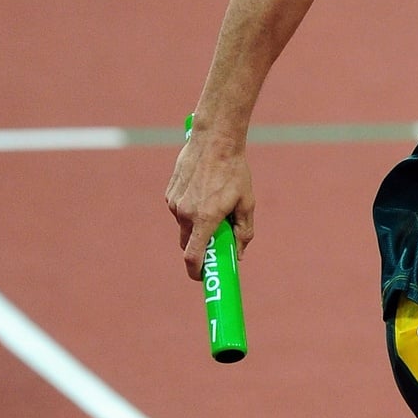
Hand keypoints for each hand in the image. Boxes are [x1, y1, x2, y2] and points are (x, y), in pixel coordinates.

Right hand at [165, 129, 254, 280]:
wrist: (214, 140)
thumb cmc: (235, 172)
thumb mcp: (247, 204)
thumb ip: (244, 233)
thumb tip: (238, 254)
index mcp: (205, 218)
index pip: (192, 256)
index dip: (196, 271)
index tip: (202, 277)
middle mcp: (186, 213)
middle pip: (189, 244)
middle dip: (201, 247)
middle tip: (217, 242)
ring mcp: (175, 203)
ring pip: (185, 226)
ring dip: (197, 225)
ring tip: (215, 205)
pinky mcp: (169, 193)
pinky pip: (179, 211)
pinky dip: (190, 211)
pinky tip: (204, 193)